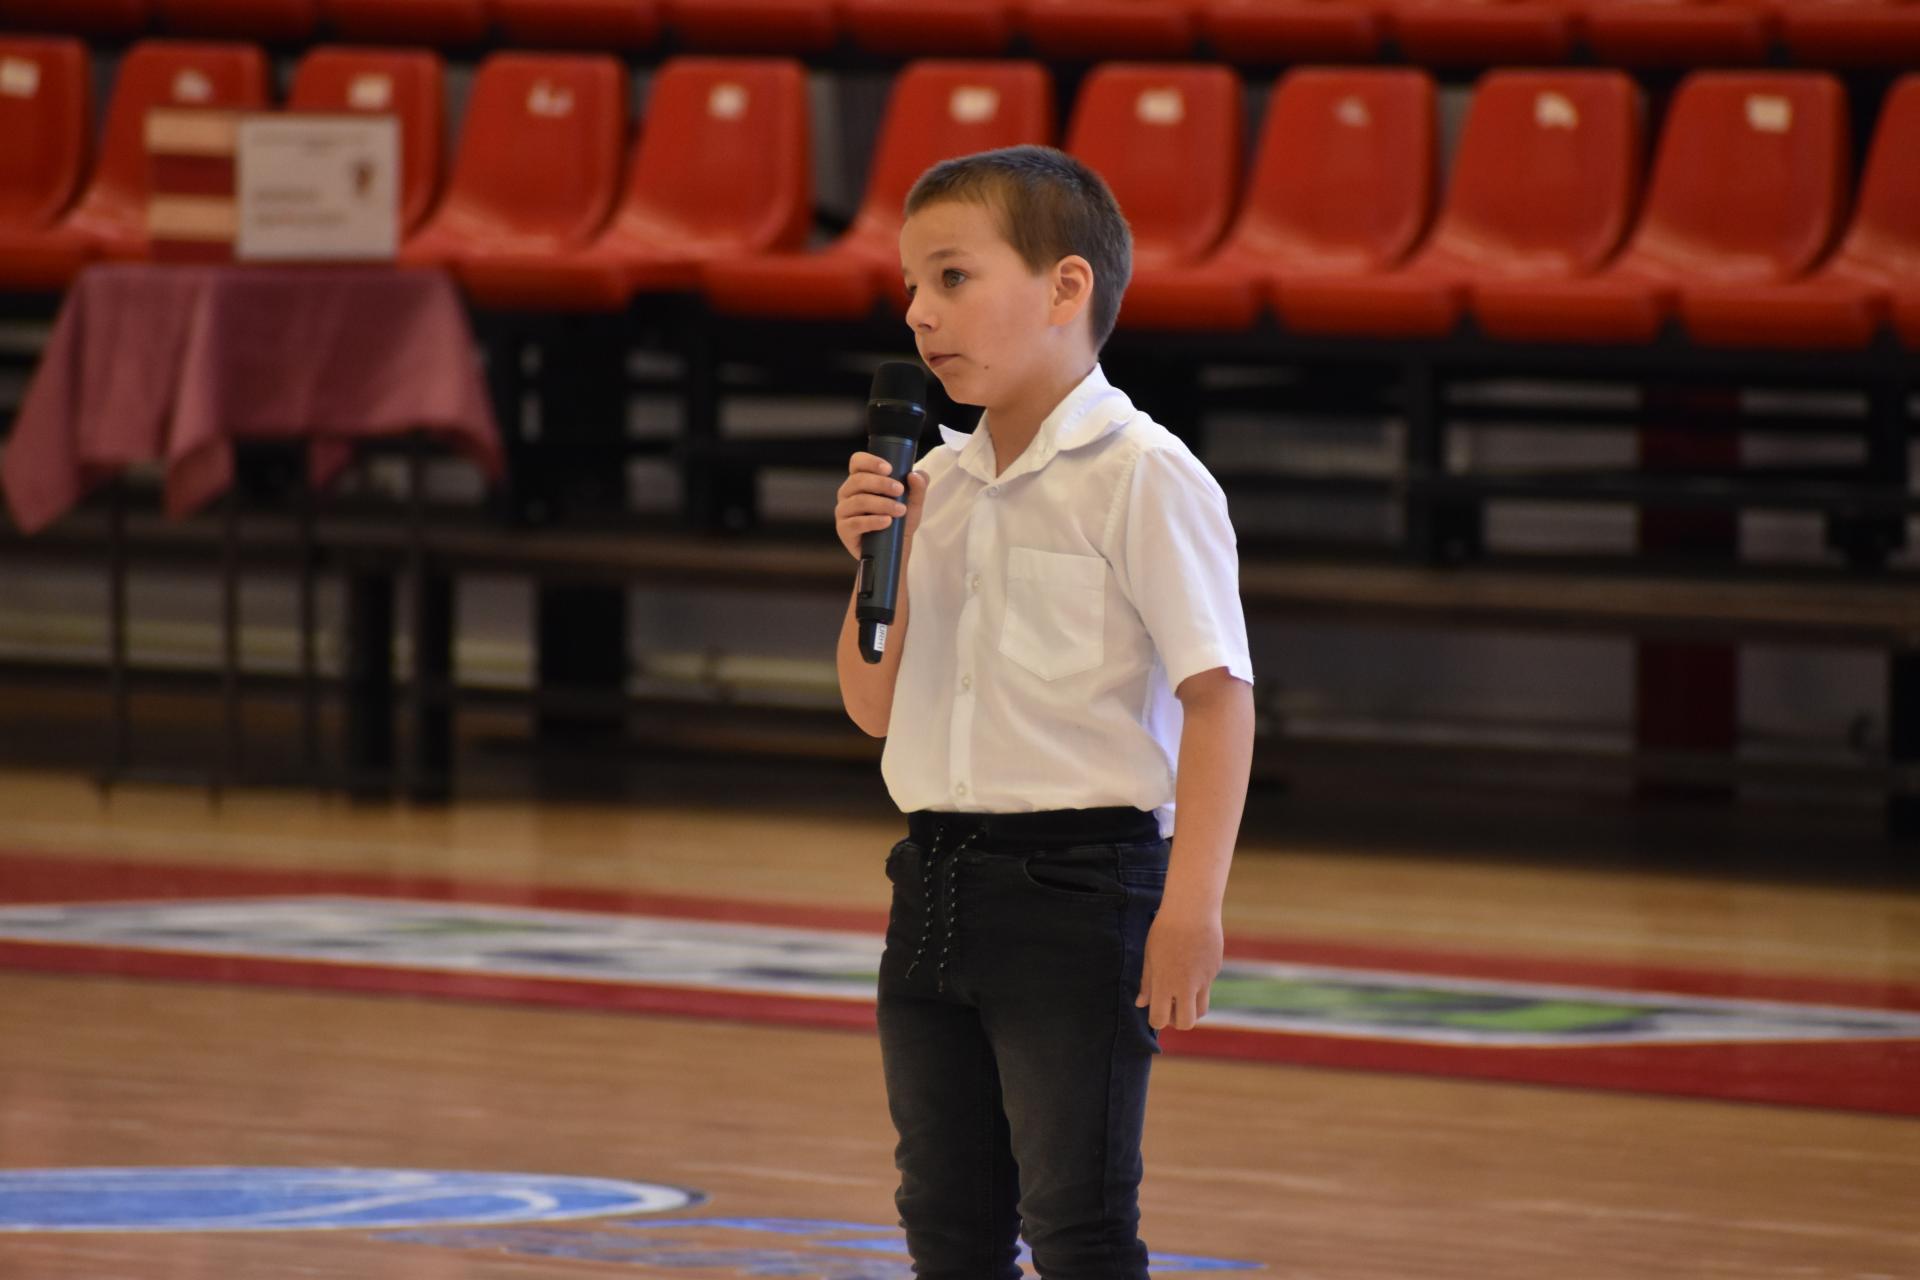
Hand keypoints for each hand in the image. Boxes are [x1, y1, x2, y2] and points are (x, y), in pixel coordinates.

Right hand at [834, 451, 927, 560]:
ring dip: (882, 504)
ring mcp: (844, 511)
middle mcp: (848, 493)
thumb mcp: (914, 502)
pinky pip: (855, 523)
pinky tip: (886, 521)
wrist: (895, 549)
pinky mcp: (844, 530)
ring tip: (900, 511)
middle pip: (858, 480)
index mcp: (860, 480)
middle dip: (881, 484)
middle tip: (900, 491)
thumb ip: (918, 486)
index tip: (889, 469)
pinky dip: (873, 521)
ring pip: (858, 501)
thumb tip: (915, 475)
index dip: (870, 462)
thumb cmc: (900, 521)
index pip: (857, 462)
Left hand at [1135, 905, 1222, 1031]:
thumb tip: (1142, 1003)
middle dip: (1177, 1021)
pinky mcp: (1214, 971)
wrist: (1192, 910)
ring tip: (1182, 994)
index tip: (1155, 1011)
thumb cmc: (1165, 931)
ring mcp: (1204, 980)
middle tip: (1171, 1008)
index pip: (1159, 1020)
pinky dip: (1199, 984)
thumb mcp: (1150, 956)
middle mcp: (1186, 986)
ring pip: (1202, 1010)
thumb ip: (1147, 983)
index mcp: (1164, 983)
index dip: (1157, 1020)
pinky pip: (1207, 986)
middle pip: (1186, 1023)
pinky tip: (1192, 963)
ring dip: (1191, 1008)